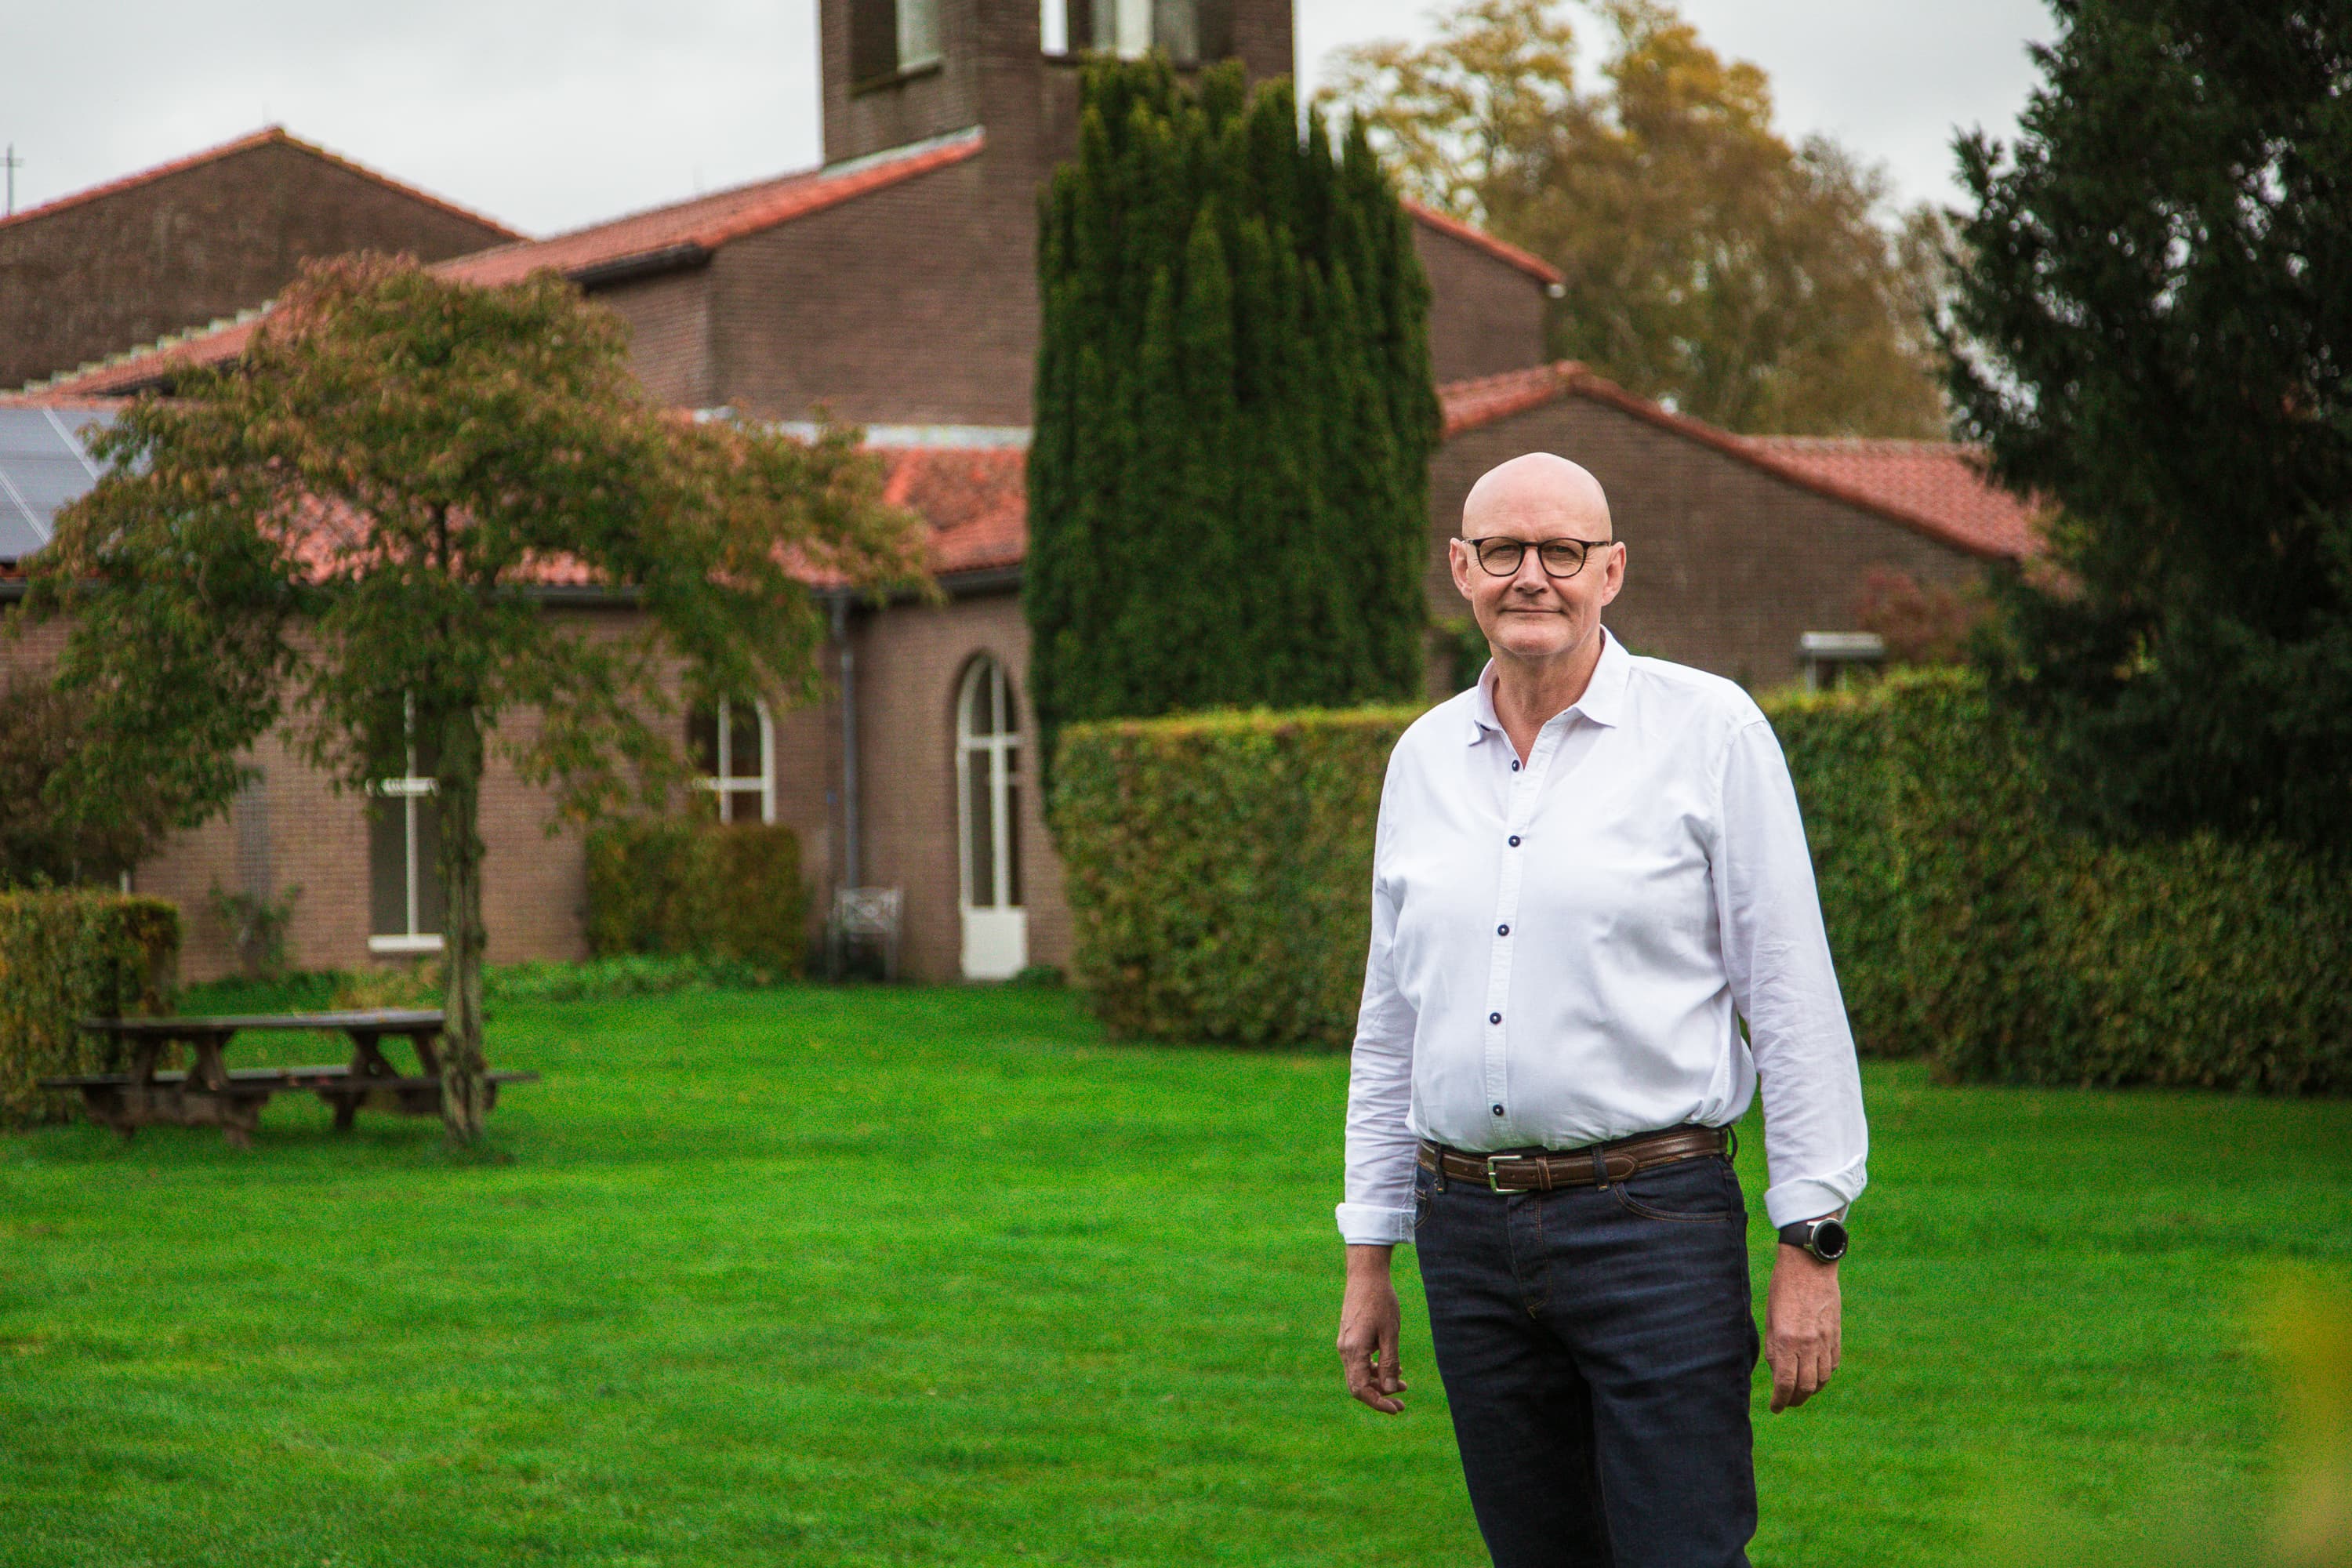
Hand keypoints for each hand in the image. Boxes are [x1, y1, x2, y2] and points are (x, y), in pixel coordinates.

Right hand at [1337, 1244, 1407, 1413]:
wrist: (1365, 1275)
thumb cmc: (1380, 1302)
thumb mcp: (1390, 1334)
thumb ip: (1389, 1363)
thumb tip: (1391, 1390)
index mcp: (1353, 1351)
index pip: (1360, 1389)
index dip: (1377, 1403)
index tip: (1396, 1408)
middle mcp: (1345, 1350)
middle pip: (1358, 1385)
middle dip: (1380, 1396)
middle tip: (1402, 1405)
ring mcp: (1345, 1343)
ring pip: (1359, 1374)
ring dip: (1379, 1383)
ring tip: (1404, 1386)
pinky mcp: (1349, 1337)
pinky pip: (1359, 1361)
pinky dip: (1374, 1369)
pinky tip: (1393, 1366)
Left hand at [1764, 1244, 1840, 1412]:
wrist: (1810, 1265)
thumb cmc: (1783, 1288)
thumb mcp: (1770, 1317)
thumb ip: (1774, 1348)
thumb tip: (1778, 1373)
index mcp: (1786, 1340)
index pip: (1785, 1383)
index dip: (1780, 1401)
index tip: (1775, 1408)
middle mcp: (1808, 1344)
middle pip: (1806, 1387)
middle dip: (1795, 1399)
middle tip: (1787, 1402)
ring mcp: (1825, 1341)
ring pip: (1823, 1379)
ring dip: (1811, 1390)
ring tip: (1801, 1392)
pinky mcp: (1837, 1334)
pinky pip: (1833, 1363)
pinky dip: (1825, 1374)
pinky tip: (1816, 1374)